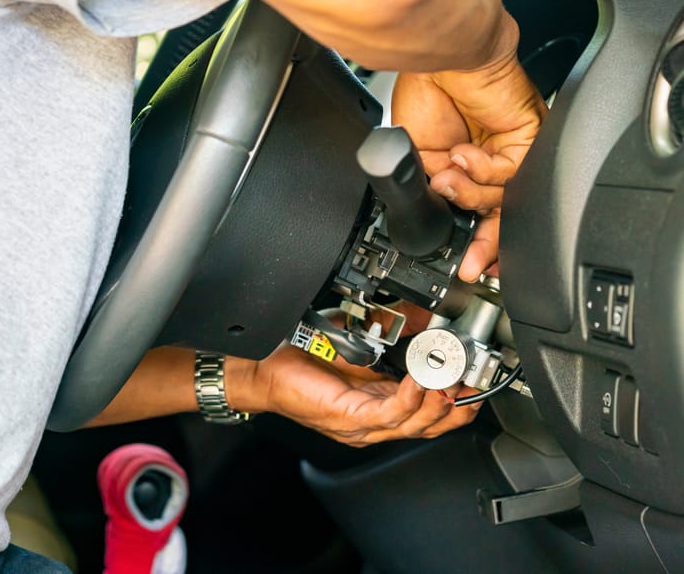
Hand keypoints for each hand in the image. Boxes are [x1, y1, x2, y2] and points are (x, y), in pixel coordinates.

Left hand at [227, 338, 481, 447]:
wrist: (266, 365)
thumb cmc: (306, 356)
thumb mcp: (363, 339)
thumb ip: (398, 331)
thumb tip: (428, 317)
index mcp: (383, 403)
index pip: (432, 413)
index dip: (459, 402)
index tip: (476, 381)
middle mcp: (377, 420)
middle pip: (432, 425)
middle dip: (459, 407)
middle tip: (474, 385)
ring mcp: (364, 425)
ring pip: (416, 423)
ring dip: (440, 404)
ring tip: (453, 382)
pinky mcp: (350, 419)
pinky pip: (390, 414)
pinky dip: (411, 398)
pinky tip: (422, 383)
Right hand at [391, 12, 546, 280]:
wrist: (439, 57)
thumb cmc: (425, 91)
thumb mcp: (416, 154)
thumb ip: (432, 188)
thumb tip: (439, 213)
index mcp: (464, 165)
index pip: (475, 212)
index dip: (472, 241)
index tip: (464, 265)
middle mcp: (491, 160)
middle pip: (502, 215)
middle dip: (485, 244)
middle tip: (471, 262)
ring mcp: (511, 150)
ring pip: (505, 198)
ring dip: (469, 194)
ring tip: (445, 177)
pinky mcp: (526, 138)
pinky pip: (510, 173)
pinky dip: (481, 168)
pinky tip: (462, 152)